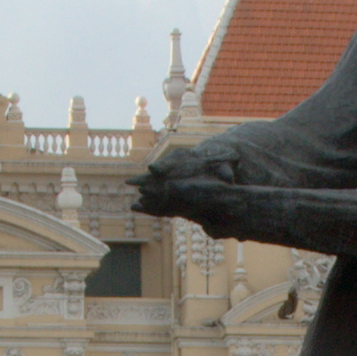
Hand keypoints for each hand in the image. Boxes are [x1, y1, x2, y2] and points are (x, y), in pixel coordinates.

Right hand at [135, 147, 255, 214]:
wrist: (218, 157)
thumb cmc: (222, 160)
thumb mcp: (227, 163)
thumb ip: (226, 169)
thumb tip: (229, 177)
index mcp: (189, 157)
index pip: (173, 161)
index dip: (163, 166)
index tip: (153, 170)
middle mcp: (178, 163)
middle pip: (159, 169)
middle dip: (147, 176)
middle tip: (132, 181)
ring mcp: (173, 172)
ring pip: (154, 178)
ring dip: (141, 182)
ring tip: (128, 185)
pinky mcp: (171, 181)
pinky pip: (157, 186)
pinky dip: (148, 190)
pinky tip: (137, 198)